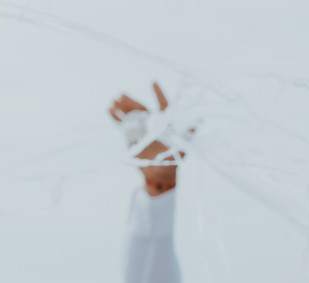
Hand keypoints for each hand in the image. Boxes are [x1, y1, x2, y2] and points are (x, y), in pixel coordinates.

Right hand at [110, 82, 188, 196]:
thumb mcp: (183, 147)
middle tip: (122, 94)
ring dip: (123, 107)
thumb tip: (199, 121)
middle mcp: (153, 123)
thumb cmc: (174, 160)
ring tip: (114, 100)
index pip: (163, 105)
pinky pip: (123, 125)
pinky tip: (109, 110)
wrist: (160, 174)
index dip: (159, 94)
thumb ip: (188, 134)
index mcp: (165, 123)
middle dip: (132, 101)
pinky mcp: (132, 137)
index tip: (153, 82)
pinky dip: (116, 118)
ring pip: (131, 115)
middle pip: (142, 108)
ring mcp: (141, 130)